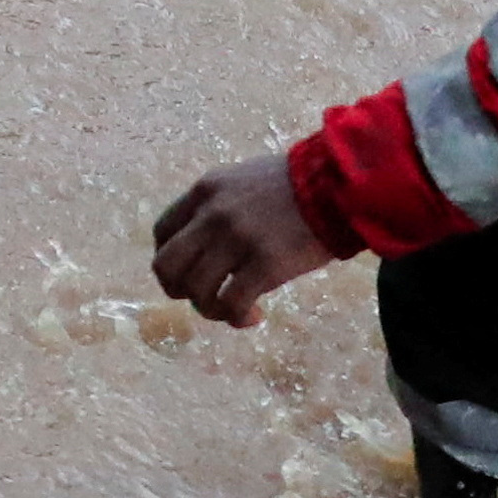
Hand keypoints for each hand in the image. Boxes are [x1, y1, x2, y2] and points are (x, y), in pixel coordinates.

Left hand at [150, 150, 339, 327]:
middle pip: (167, 266)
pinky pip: (231, 304)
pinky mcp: (264, 264)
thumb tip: (203, 244)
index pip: (161, 232)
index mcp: (205, 190)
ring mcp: (236, 239)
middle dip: (178, 290)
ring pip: (196, 291)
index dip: (169, 259)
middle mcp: (212, 214)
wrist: (336, 185)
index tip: (187, 273)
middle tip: (202, 298)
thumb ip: (218, 205)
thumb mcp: (243, 180)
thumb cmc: (296, 183)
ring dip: (210, 310)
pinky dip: (237, 318)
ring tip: (233, 310)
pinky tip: (254, 316)